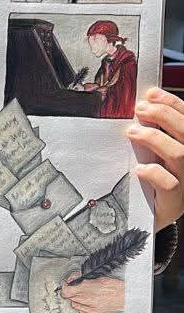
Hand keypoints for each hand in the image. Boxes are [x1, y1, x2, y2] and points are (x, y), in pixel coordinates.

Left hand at [61, 275, 124, 312]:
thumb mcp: (99, 277)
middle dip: (71, 290)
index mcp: (87, 288)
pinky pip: (81, 311)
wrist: (126, 296)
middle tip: (75, 286)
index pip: (66, 290)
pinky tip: (85, 303)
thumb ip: (84, 278)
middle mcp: (87, 299)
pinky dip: (81, 307)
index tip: (67, 283)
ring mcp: (90, 307)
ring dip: (75, 299)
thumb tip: (75, 278)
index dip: (65, 286)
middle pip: (69, 297)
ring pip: (74, 304)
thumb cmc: (115, 286)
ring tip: (82, 294)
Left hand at [126, 87, 183, 232]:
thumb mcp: (155, 154)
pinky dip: (154, 172)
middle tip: (140, 110)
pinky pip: (169, 184)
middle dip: (163, 116)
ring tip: (133, 133)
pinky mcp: (174, 201)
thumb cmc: (152, 182)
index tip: (151, 94)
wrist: (150, 218)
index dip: (172, 103)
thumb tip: (141, 107)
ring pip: (180, 154)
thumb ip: (154, 134)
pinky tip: (140, 169)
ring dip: (155, 139)